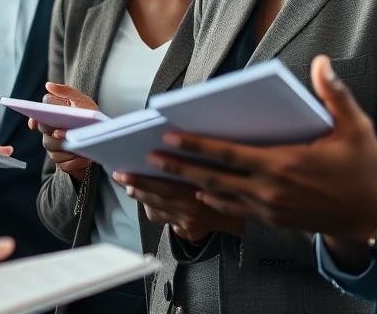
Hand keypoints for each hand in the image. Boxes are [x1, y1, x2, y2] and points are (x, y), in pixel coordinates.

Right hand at [27, 83, 98, 180]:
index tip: (38, 119)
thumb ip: (67, 91)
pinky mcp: (63, 162)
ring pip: (52, 148)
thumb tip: (48, 85)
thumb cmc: (91, 116)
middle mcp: (50, 131)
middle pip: (45, 131)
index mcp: (53, 114)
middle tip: (65, 132)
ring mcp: (54, 147)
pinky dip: (75, 161)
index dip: (37, 116)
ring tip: (80, 146)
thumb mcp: (83, 101)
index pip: (41, 112)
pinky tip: (85, 157)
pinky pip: (64, 164)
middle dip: (55, 132)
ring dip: (67, 148)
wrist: (103, 137)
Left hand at [113, 171, 245, 242]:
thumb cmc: (240, 181)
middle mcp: (193, 208)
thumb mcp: (223, 163)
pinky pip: (167, 222)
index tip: (130, 168)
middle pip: (156, 196)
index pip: (166, 181)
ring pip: (157, 211)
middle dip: (136, 185)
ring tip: (131, 187)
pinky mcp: (191, 231)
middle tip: (120, 176)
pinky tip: (151, 202)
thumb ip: (199, 158)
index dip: (142, 178)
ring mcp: (191, 222)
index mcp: (200, 188)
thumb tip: (171, 144)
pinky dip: (157, 210)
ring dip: (143, 198)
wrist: (256, 216)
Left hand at [147, 55, 376, 242]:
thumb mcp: (356, 127)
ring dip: (187, 186)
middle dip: (178, 167)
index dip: (195, 145)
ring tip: (160, 178)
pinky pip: (235, 212)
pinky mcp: (274, 221)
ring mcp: (270, 209)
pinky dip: (213, 202)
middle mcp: (270, 190)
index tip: (167, 136)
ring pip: (219, 197)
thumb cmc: (365, 168)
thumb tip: (322, 61)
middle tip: (147, 158)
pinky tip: (197, 194)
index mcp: (283, 163)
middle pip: (213, 178)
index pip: (228, 154)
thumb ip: (334, 94)